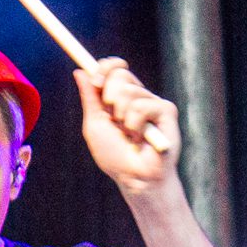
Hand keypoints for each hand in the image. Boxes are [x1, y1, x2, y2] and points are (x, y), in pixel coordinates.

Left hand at [75, 58, 178, 195]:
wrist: (136, 178)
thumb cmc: (115, 156)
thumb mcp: (95, 125)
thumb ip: (89, 98)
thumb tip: (79, 71)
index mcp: (121, 97)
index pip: (115, 70)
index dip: (105, 68)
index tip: (95, 79)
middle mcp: (138, 97)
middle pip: (121, 74)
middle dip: (109, 95)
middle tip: (111, 116)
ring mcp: (153, 103)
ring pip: (129, 90)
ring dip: (121, 117)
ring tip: (129, 135)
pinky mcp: (167, 111)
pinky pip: (142, 105)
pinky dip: (135, 124)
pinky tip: (141, 138)